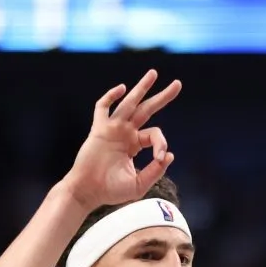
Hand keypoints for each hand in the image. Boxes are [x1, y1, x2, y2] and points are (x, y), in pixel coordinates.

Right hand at [62, 69, 182, 210]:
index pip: (154, 135)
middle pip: (147, 109)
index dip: (161, 143)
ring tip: (154, 73)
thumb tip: (169, 154)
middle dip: (162, 97)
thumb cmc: (110, 191)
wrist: (87, 193)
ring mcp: (112, 130)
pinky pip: (103, 108)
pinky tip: (122, 88)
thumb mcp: (138, 184)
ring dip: (142, 88)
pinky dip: (110, 97)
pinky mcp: (99, 130)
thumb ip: (155, 171)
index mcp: (134, 144)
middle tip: (178, 84)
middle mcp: (125, 133)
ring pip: (129, 104)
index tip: (159, 157)